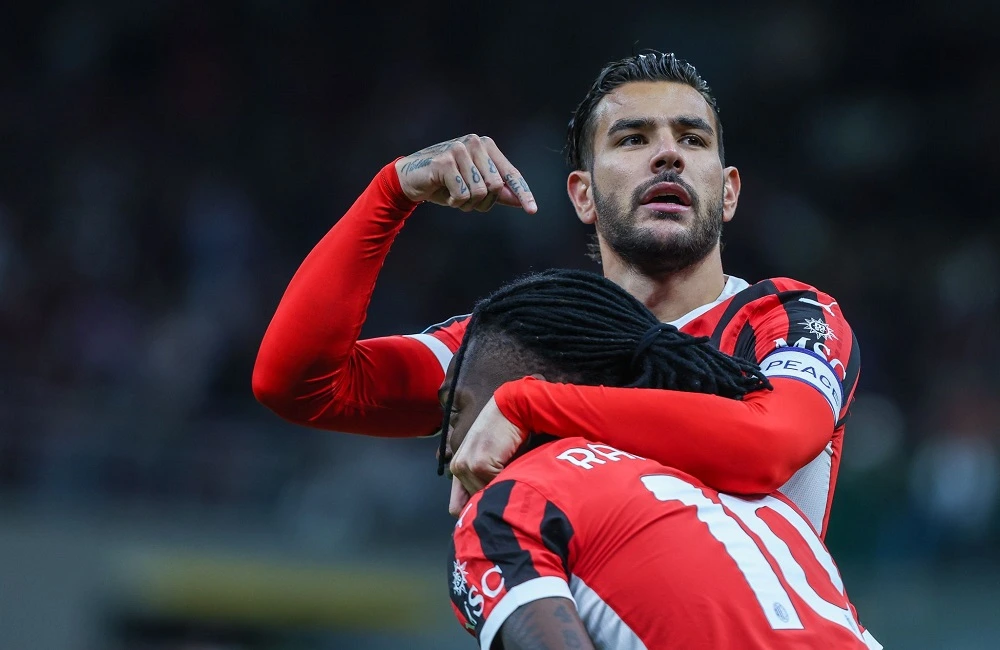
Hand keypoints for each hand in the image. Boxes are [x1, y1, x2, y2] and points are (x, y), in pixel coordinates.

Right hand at [394, 134, 536, 213]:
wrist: (411, 178)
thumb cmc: (445, 182)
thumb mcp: (474, 187)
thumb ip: (497, 192)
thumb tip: (519, 201)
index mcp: (487, 146)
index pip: (510, 174)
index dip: (522, 193)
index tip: (532, 210)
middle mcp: (475, 143)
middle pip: (496, 186)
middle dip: (483, 202)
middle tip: (466, 201)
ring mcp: (459, 149)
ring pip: (480, 192)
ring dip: (467, 203)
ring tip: (454, 195)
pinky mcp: (445, 160)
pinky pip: (462, 194)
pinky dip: (455, 201)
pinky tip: (444, 192)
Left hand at [449, 396, 527, 513]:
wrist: (511, 410)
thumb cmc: (505, 434)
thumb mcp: (489, 458)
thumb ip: (484, 480)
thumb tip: (491, 508)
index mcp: (457, 467)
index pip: (456, 507)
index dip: (473, 511)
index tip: (489, 511)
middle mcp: (458, 468)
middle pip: (473, 505)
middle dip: (491, 500)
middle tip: (507, 489)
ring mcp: (467, 467)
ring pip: (485, 497)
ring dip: (500, 491)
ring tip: (511, 474)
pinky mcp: (480, 465)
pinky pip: (496, 487)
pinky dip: (508, 482)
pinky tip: (514, 466)